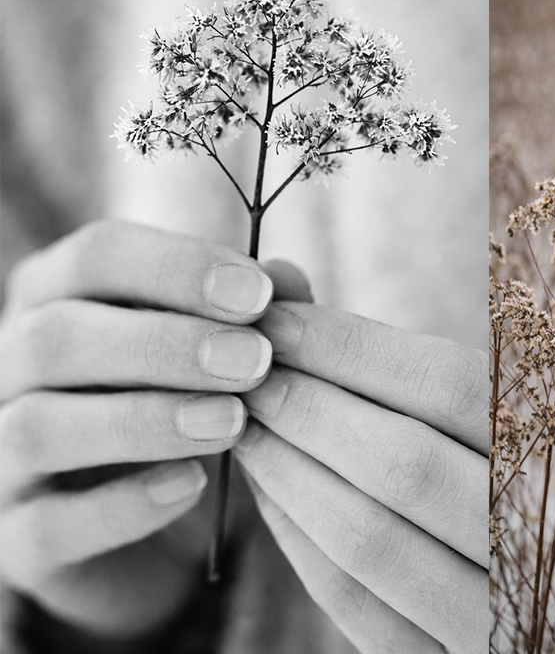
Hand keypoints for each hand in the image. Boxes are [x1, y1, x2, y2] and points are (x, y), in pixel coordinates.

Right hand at [0, 220, 271, 638]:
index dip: (177, 267)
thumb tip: (285, 274)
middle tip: (254, 360)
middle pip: (57, 337)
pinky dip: (123, 505)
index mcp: (57, 300)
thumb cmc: (188, 409)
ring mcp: (1, 457)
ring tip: (232, 422)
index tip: (258, 296)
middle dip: (164, 344)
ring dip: (143, 419)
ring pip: (38, 427)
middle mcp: (9, 369)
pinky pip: (50, 523)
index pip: (95, 256)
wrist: (161, 536)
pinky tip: (193, 485)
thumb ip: (251, 315)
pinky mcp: (18, 538)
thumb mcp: (223, 354)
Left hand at [232, 271, 486, 653]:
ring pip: (372, 536)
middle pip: (406, 461)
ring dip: (288, 472)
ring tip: (239, 422)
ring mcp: (506, 613)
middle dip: (304, 405)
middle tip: (234, 367)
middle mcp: (551, 535)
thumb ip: (398, 357)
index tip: (274, 314)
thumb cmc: (519, 489)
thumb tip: (285, 278)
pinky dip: (300, 542)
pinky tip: (268, 492)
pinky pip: (361, 606)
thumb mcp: (498, 418)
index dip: (351, 347)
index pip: (452, 387)